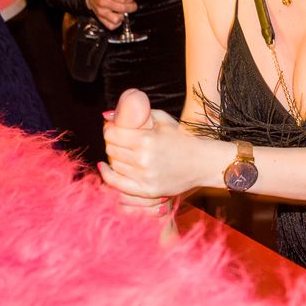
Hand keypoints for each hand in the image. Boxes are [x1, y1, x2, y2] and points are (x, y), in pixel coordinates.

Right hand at [85, 0, 137, 28]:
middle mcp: (103, 2)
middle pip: (122, 8)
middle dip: (131, 7)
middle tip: (132, 5)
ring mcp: (101, 12)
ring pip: (116, 19)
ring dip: (123, 16)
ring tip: (123, 11)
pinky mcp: (100, 19)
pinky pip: (111, 26)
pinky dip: (117, 23)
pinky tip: (118, 17)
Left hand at [96, 90, 180, 223]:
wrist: (201, 163)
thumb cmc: (181, 139)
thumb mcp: (162, 120)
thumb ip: (137, 114)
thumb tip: (107, 115)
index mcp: (147, 140)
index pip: (112, 134)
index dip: (110, 129)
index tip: (113, 128)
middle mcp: (143, 159)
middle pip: (111, 149)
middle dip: (112, 142)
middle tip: (119, 140)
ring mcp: (145, 176)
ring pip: (114, 165)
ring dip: (114, 157)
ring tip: (123, 152)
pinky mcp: (147, 190)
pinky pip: (117, 184)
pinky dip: (108, 175)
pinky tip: (104, 167)